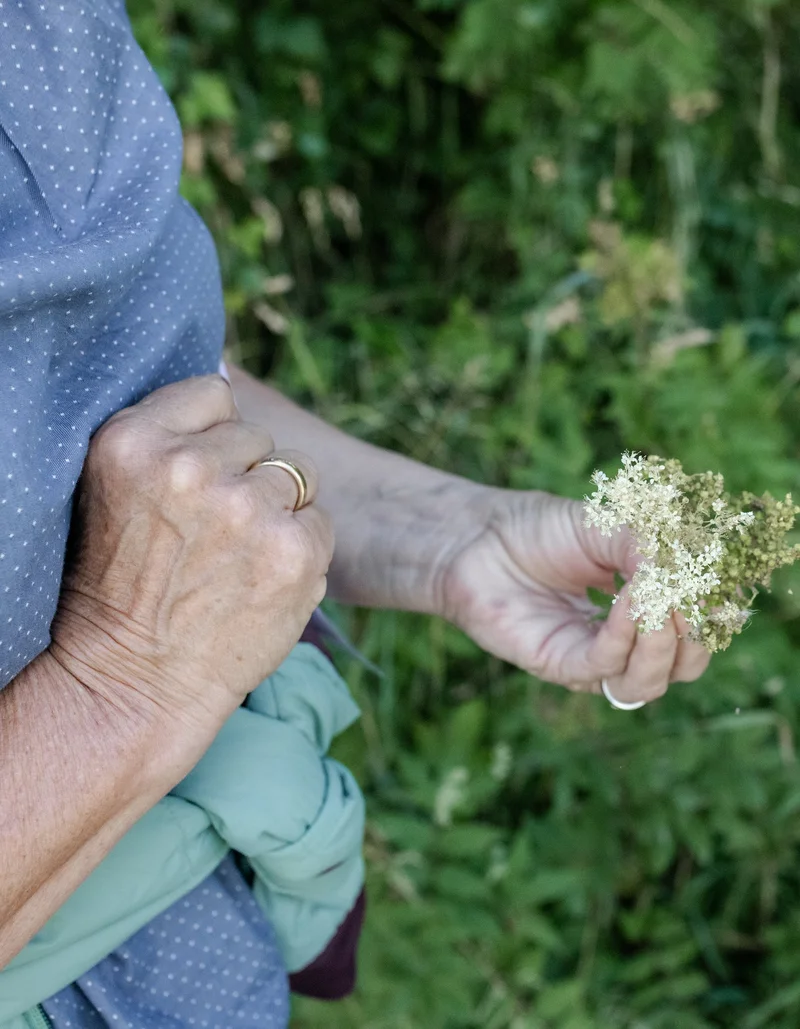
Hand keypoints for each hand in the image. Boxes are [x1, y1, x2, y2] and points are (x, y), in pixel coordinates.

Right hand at [50, 375, 333, 748]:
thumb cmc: (127, 585)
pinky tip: (263, 580)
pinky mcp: (292, 549)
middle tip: (213, 533)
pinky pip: (320, 520)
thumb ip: (171, 438)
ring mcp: (244, 507)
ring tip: (236, 558)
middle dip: (246, 475)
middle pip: (258, 435)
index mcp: (132, 441)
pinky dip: (303, 548)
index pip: (214, 393)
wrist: (138, 680)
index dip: (214, 435)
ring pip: (296, 473)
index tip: (200, 477)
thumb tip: (236, 399)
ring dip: (278, 510)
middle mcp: (188, 466)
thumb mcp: (120, 490)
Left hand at [440, 488, 709, 704]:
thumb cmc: (540, 530)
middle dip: (697, 630)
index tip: (717, 577)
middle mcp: (626, 641)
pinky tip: (627, 598)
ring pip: (654, 679)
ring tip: (658, 594)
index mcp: (647, 608)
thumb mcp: (609, 526)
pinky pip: (608, 667)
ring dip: (664, 638)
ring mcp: (595, 658)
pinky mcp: (562, 667)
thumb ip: (651, 545)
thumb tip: (687, 571)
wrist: (478, 539)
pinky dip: (626, 634)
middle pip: (686, 662)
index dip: (716, 608)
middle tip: (689, 590)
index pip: (701, 627)